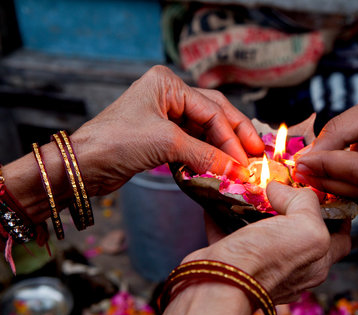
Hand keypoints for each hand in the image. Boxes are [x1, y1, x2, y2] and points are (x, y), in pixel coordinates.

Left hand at [70, 65, 263, 195]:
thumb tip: (237, 169)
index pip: (211, 109)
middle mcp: (169, 95)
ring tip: (241, 164)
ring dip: (223, 147)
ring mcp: (166, 115)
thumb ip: (205, 154)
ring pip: (205, 130)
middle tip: (255, 155)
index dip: (231, 136)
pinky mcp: (163, 136)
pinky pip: (194, 143)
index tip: (245, 160)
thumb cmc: (117, 142)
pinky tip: (221, 165)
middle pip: (213, 114)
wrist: (83, 166)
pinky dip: (208, 155)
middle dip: (234, 136)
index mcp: (168, 84)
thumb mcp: (165, 143)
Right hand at [189, 181, 350, 303]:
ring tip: (254, 190)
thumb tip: (280, 189)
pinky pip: (233, 236)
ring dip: (260, 212)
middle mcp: (295, 269)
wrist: (219, 284)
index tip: (327, 193)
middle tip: (285, 186)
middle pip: (302, 234)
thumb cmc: (268, 258)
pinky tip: (221, 202)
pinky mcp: (235, 264)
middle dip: (295, 209)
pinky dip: (227, 218)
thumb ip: (305, 202)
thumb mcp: (304, 225)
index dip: (339, 216)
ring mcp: (264, 269)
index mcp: (318, 261)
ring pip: (267, 235)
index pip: (342, 239)